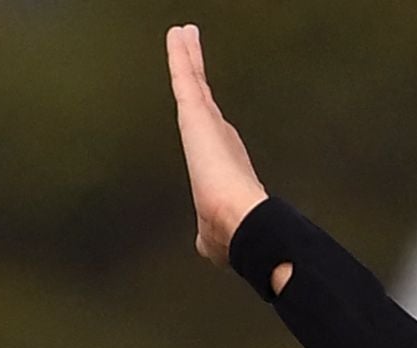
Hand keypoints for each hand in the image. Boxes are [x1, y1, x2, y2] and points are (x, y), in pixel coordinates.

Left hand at [167, 25, 272, 268]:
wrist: (239, 221)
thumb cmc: (229, 227)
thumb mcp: (210, 233)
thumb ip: (206, 231)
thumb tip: (204, 246)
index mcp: (219, 160)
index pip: (207, 124)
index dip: (205, 105)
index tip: (202, 90)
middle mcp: (216, 136)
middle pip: (200, 94)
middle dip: (196, 70)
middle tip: (192, 46)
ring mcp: (206, 122)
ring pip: (192, 80)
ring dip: (188, 55)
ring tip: (183, 33)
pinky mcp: (196, 113)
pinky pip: (183, 76)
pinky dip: (180, 54)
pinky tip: (177, 34)